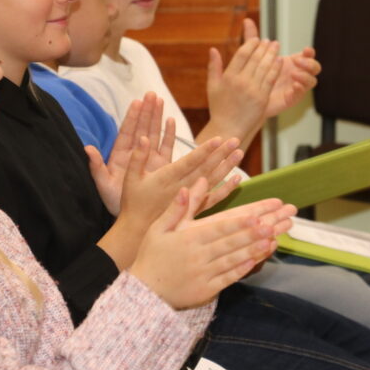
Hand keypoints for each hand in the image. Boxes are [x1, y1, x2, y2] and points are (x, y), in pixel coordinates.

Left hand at [89, 93, 167, 215]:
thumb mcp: (103, 184)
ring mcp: (149, 158)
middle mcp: (136, 153)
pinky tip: (171, 121)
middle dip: (147, 111)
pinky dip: (169, 134)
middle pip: (142, 127)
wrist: (131, 217)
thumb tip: (87, 148)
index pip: (127, 131)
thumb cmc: (113, 201)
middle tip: (151, 94)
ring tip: (160, 100)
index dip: (132, 117)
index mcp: (121, 155)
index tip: (137, 102)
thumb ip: (96, 167)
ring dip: (157, 117)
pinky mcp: (161, 165)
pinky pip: (166, 146)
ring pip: (154, 133)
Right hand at [118, 135, 243, 233]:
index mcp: (166, 179)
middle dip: (221, 154)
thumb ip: (137, 158)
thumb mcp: (130, 179)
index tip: (218, 139)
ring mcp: (190, 201)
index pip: (189, 162)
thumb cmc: (133, 204)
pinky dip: (226, 189)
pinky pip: (213, 199)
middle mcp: (181, 189)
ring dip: (227, 167)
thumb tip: (142, 138)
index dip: (204, 150)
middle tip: (236, 140)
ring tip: (240, 153)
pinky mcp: (194, 210)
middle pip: (205, 169)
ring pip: (212, 182)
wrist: (137, 232)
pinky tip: (237, 179)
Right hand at [129, 181, 296, 308]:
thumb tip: (188, 185)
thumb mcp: (158, 228)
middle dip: (254, 232)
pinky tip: (257, 261)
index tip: (258, 215)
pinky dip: (243, 269)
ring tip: (273, 239)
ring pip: (234, 259)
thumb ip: (176, 208)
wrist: (143, 294)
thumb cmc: (151, 257)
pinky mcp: (206, 291)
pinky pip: (228, 279)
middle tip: (274, 224)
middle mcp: (199, 256)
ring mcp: (203, 274)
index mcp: (189, 239)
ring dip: (255, 249)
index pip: (220, 227)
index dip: (240, 221)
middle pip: (232, 242)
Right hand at [204, 20, 282, 144]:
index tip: (256, 39)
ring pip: (264, 67)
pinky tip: (280, 61)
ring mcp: (252, 90)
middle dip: (263, 47)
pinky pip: (270, 79)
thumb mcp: (212, 86)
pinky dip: (276, 68)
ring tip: (276, 46)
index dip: (251, 44)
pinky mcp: (262, 98)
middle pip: (255, 59)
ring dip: (272, 54)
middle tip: (269, 40)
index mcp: (228, 77)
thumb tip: (213, 49)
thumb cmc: (219, 108)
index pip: (242, 54)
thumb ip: (214, 66)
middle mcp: (241, 82)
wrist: (229, 128)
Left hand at [238, 18, 319, 118]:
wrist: (247, 97)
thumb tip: (246, 20)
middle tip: (298, 62)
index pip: (308, 55)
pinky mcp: (291, 98)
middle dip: (310, 63)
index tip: (306, 50)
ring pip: (312, 81)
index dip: (310, 52)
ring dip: (306, 76)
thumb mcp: (251, 54)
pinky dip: (300, 89)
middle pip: (315, 67)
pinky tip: (294, 85)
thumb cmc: (253, 74)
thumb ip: (252, 38)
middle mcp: (298, 73)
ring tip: (294, 74)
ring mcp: (296, 86)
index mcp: (293, 62)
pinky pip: (301, 94)